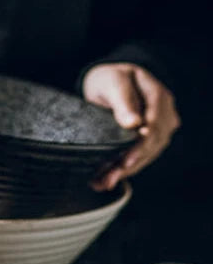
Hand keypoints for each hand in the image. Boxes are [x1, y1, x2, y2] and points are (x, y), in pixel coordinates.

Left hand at [82, 63, 180, 190]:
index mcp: (157, 96)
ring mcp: (156, 129)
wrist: (106, 84)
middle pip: (151, 145)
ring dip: (124, 172)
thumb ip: (123, 101)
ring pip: (145, 155)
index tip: (126, 162)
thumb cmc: (110, 80)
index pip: (155, 125)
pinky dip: (121, 171)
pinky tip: (103, 181)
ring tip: (102, 183)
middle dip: (129, 165)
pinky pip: (137, 158)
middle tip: (108, 179)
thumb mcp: (113, 83)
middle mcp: (162, 114)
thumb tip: (134, 123)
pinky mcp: (145, 141)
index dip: (141, 146)